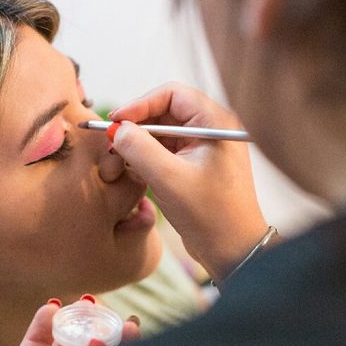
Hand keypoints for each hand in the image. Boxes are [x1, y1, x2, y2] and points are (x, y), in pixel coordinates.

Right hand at [109, 82, 267, 282]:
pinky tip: (133, 169)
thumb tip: (117, 130)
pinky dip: (148, 157)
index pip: (172, 94)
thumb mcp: (168, 179)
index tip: (115, 120)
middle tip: (112, 139)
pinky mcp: (196, 167)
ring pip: (163, 133)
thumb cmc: (210, 215)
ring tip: (119, 157)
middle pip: (165, 112)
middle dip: (137, 124)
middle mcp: (212, 130)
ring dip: (140, 143)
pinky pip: (166, 151)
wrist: (233, 251)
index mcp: (215, 123)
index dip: (140, 104)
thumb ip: (139, 149)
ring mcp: (204, 149)